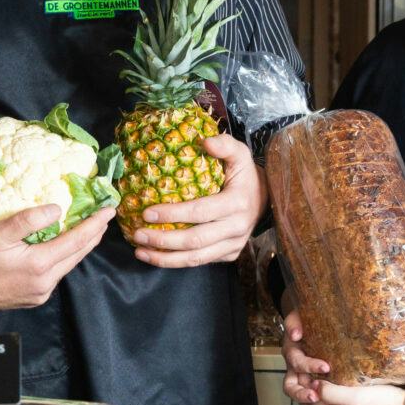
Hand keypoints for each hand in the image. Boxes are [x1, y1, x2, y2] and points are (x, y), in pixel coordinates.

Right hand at [0, 204, 114, 310]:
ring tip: (88, 231)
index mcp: (40, 264)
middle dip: (93, 235)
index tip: (108, 210)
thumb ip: (29, 219)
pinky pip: (56, 275)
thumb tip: (58, 210)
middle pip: (78, 255)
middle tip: (104, 218)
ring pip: (68, 266)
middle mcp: (46, 282)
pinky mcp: (34, 298)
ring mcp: (41, 293)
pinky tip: (63, 249)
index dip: (94, 225)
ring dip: (80, 248)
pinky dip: (65, 259)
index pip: (77, 241)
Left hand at [128, 132, 263, 267]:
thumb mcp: (240, 154)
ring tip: (140, 252)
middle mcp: (237, 228)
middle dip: (163, 241)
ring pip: (196, 258)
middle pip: (195, 240)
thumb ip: (225, 145)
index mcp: (237, 202)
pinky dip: (176, 261)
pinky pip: (200, 262)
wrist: (266, 198)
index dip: (173, 214)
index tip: (147, 213)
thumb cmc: (245, 174)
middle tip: (138, 235)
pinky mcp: (229, 254)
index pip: (200, 212)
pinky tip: (155, 256)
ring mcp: (234, 244)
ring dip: (165, 258)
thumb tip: (205, 142)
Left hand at [281, 309, 404, 404]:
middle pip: (310, 398)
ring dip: (316, 383)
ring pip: (320, 398)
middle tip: (308, 359)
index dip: (303, 377)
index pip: (306, 395)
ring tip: (318, 366)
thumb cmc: (383, 403)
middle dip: (306, 380)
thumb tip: (313, 385)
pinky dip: (327, 388)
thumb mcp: (355, 397)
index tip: (304, 358)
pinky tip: (331, 375)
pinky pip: (332, 399)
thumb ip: (331, 393)